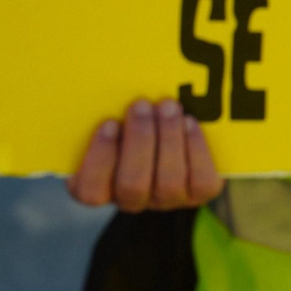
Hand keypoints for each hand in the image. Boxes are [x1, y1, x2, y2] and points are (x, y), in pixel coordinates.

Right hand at [68, 98, 222, 212]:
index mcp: (99, 189)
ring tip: (168, 106)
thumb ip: (107, 118)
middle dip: (139, 140)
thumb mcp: (114, 122)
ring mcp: (166, 201)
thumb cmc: (134, 125)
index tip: (110, 123)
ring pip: (168, 182)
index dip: (101, 159)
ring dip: (168, 139)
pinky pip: (200, 180)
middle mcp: (132, 201)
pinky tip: (189, 122)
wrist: (175, 135)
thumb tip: (104, 89)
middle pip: (132, 185)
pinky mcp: (199, 194)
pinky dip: (195, 148)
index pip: (90, 191)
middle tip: (141, 104)